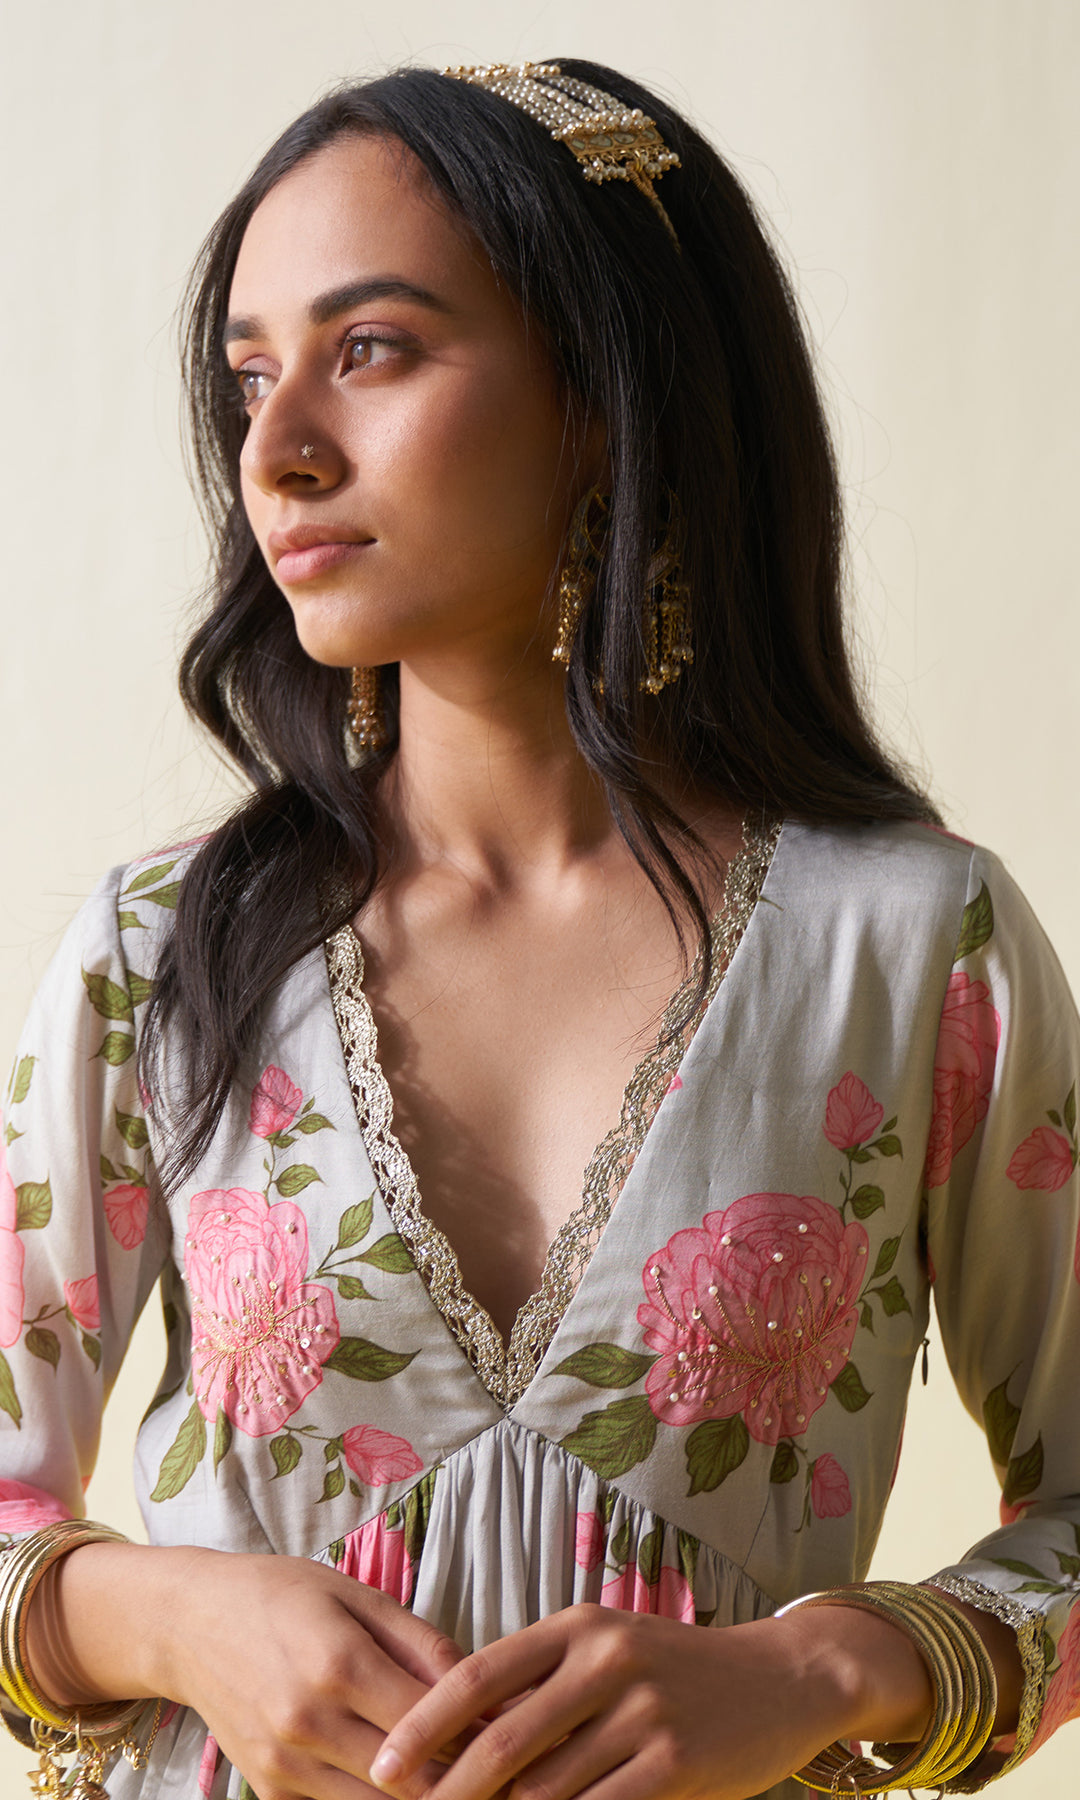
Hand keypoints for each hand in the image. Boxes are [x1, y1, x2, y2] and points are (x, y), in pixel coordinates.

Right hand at [42, 1542, 467, 1799]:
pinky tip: (410, 1783)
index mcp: (338, 1664)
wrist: (189, 1623)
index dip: (482, 1735)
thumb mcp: (358, 1595)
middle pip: (411, 1781)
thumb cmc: (281, 1594)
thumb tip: (487, 1689)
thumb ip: (423, 1644)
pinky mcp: (269, 1791)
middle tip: (507, 1770)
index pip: (432, 1726)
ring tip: (466, 1777)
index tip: (521, 1732)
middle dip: (466, 1779)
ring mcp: (285, 1766)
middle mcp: (309, 1724)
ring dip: (426, 1797)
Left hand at [365, 1603, 886, 1799]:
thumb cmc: (674, 1671)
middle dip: (447, 1793)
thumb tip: (458, 1738)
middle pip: (500, 1742)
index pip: (477, 1674)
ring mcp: (642, 1710)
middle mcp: (604, 1658)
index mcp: (575, 1625)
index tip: (381, 1766)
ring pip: (543, 1790)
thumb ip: (542, 1685)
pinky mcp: (674, 1761)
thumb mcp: (606, 1650)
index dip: (423, 1724)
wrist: (779, 1678)